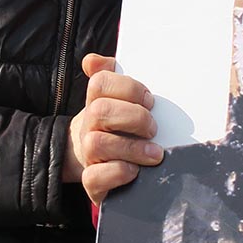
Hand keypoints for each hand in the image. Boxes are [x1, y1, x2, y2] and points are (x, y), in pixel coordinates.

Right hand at [65, 53, 163, 205]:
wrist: (97, 163)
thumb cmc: (119, 128)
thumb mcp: (121, 102)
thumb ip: (113, 76)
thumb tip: (92, 60)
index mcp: (96, 102)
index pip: (101, 82)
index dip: (129, 89)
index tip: (150, 100)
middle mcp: (88, 126)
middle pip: (100, 111)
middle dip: (134, 117)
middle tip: (153, 128)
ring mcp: (87, 153)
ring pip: (97, 143)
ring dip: (132, 148)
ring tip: (155, 153)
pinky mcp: (91, 182)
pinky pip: (94, 177)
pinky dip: (118, 172)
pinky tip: (135, 171)